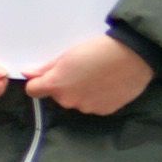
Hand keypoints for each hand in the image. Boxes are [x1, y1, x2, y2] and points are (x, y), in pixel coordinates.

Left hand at [25, 32, 154, 115]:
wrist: (134, 56)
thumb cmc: (98, 50)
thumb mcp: (68, 55)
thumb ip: (46, 68)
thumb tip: (26, 74)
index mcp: (56, 85)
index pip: (33, 90)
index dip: (38, 82)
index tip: (47, 76)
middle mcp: (69, 101)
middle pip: (58, 96)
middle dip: (64, 86)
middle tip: (80, 70)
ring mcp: (88, 108)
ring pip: (77, 101)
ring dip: (81, 93)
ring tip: (97, 77)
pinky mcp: (105, 111)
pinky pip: (94, 105)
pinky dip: (97, 98)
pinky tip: (108, 85)